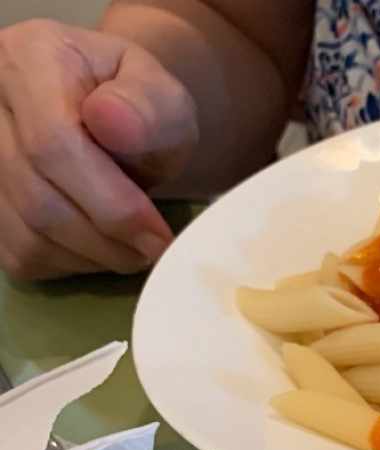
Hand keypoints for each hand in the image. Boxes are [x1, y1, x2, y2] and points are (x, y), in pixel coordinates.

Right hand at [0, 19, 197, 280]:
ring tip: (133, 246)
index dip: (112, 205)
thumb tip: (112, 120)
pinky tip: (99, 244)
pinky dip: (70, 264)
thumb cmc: (139, 109)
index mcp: (29, 59)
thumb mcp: (163, 96)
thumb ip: (149, 106)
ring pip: (28, 234)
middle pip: (39, 199)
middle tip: (155, 249)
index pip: (54, 145)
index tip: (159, 235)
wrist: (114, 120)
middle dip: (108, 239)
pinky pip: (21, 254)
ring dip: (93, 256)